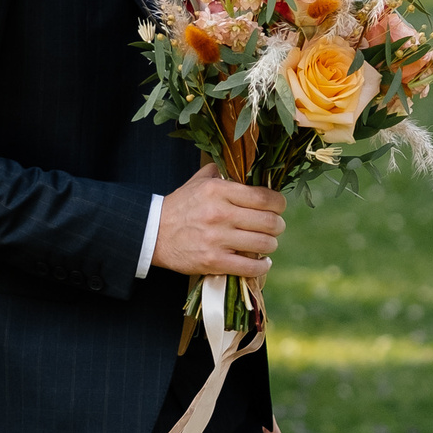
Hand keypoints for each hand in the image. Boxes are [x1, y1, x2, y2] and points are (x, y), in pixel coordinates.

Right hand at [152, 163, 285, 279]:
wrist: (153, 233)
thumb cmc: (180, 206)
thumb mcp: (198, 182)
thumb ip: (222, 172)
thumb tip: (247, 166)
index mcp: (218, 190)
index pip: (264, 197)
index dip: (279, 203)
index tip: (278, 207)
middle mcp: (219, 213)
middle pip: (269, 222)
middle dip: (278, 225)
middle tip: (275, 227)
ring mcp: (217, 239)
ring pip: (264, 244)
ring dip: (270, 245)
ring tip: (266, 244)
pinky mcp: (213, 261)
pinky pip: (250, 266)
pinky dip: (261, 266)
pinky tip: (261, 262)